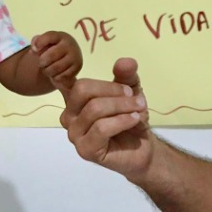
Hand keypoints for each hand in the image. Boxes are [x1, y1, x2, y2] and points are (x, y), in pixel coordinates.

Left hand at [31, 30, 81, 90]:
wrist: (71, 56)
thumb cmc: (54, 48)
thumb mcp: (45, 42)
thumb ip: (37, 42)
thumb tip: (34, 49)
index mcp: (60, 36)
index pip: (49, 37)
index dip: (39, 43)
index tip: (34, 50)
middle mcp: (69, 44)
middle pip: (51, 56)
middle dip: (42, 62)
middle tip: (41, 63)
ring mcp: (75, 56)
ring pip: (56, 68)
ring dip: (47, 71)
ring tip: (46, 69)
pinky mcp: (77, 67)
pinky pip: (62, 76)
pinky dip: (55, 77)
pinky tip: (55, 74)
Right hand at [59, 57, 152, 179]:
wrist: (142, 148)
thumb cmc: (130, 118)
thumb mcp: (130, 91)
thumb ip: (126, 75)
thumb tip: (126, 61)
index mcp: (74, 101)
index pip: (77, 82)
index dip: (99, 82)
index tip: (124, 89)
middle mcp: (69, 116)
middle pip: (82, 90)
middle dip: (112, 90)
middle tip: (133, 97)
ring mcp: (74, 135)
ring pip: (94, 109)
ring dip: (122, 106)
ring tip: (138, 109)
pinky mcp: (85, 150)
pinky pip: (101, 128)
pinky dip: (122, 120)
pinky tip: (134, 120)